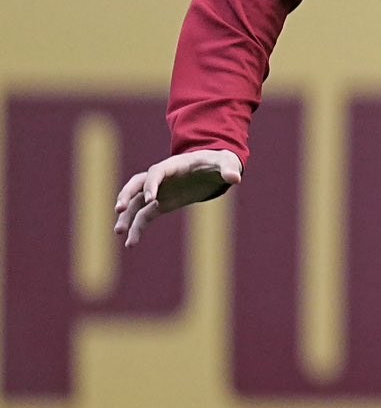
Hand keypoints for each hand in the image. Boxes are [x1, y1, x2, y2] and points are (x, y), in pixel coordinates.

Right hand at [113, 149, 242, 247]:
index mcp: (174, 165)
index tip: (152, 199)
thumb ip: (228, 169)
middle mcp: (161, 178)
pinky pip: (144, 216)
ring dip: (126, 215)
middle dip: (127, 195)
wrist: (214, 169)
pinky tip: (131, 244)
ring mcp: (159, 191)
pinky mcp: (160, 204)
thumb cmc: (217, 163)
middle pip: (137, 184)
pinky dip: (137, 228)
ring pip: (136, 202)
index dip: (152, 183)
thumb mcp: (225, 163)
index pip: (157, 172)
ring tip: (118, 232)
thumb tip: (235, 177)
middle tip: (119, 209)